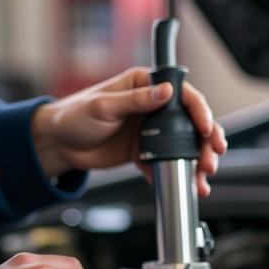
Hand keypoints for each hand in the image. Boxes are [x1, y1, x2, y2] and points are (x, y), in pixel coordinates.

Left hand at [31, 67, 227, 197]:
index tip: (205, 128)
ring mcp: (149, 130)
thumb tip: (165, 92)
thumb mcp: (104, 105)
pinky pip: (165, 162)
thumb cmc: (73, 116)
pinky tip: (186, 183)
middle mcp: (151, 106)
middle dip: (205, 140)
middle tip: (211, 158)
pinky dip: (177, 173)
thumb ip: (135, 100)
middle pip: (189, 121)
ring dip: (196, 159)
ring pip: (182, 144)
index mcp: (143, 85)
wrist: (57, 144)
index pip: (181, 94)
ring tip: (203, 175)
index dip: (198, 111)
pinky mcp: (143, 152)